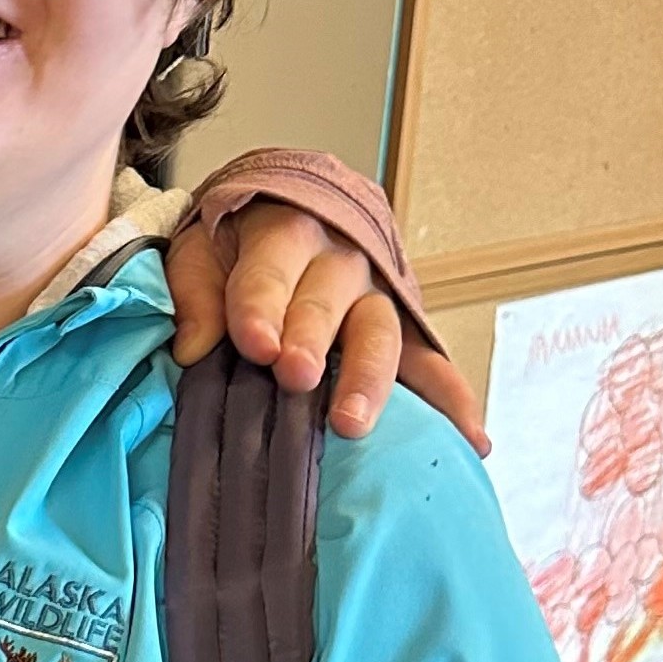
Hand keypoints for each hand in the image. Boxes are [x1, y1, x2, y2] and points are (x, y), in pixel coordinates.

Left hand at [168, 204, 487, 451]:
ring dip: (368, 381)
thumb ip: (194, 292)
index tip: (255, 345)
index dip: (261, 306)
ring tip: (351, 422)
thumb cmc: (231, 248)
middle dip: (312, 339)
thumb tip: (192, 346)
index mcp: (286, 234)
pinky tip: (470, 440)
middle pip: (328, 303)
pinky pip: (428, 367)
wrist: (280, 221)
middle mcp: (340, 263)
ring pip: (379, 336)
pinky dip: (450, 401)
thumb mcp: (198, 252)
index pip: (271, 269)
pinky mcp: (399, 336)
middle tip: (296, 376)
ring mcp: (375, 301)